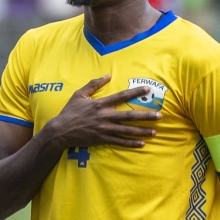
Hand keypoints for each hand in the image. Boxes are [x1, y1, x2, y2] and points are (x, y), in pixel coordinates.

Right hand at [43, 75, 160, 149]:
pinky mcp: (102, 139)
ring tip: (155, 131)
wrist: (60, 131)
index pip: (122, 96)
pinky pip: (119, 142)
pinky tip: (141, 144)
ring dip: (142, 131)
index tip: (148, 89)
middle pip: (130, 115)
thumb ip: (93, 84)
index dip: (136, 92)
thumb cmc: (69, 112)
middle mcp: (105, 116)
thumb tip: (107, 75)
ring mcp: (104, 129)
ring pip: (127, 130)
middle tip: (160, 116)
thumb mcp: (79, 95)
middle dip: (146, 116)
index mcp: (100, 104)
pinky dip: (131, 143)